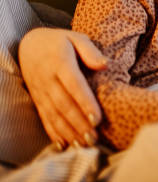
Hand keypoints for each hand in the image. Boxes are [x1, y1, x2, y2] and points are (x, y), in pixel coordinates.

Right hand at [19, 28, 107, 147]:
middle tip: (94, 137)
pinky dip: (54, 132)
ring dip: (68, 131)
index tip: (97, 118)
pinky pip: (44, 117)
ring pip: (54, 115)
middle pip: (64, 105)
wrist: (29, 44)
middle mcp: (48, 79)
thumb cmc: (59, 41)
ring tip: (84, 144)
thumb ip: (90, 50)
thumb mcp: (75, 38)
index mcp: (60, 63)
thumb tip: (104, 64)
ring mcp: (41, 91)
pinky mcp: (37, 99)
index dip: (85, 103)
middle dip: (79, 123)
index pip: (74, 85)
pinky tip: (65, 144)